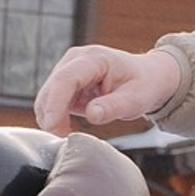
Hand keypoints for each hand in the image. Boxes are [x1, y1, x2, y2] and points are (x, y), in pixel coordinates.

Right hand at [33, 44, 182, 136]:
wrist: (147, 76)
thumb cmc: (143, 84)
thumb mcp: (136, 99)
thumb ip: (114, 107)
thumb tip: (92, 115)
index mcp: (94, 59)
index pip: (66, 78)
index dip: (55, 102)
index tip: (52, 124)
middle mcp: (76, 60)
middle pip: (51, 88)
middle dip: (52, 115)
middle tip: (65, 136)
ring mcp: (68, 69)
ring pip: (47, 96)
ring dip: (52, 117)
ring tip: (69, 132)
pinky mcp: (66, 82)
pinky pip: (52, 101)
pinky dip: (56, 116)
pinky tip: (69, 126)